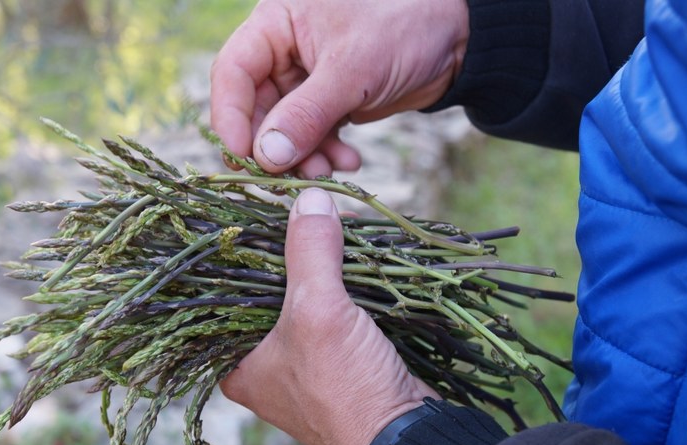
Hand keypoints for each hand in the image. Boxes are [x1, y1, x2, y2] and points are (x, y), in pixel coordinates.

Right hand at [210, 0, 468, 177]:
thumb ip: (306, 114)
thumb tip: (266, 157)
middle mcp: (283, 51)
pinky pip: (313, 136)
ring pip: (284, 129)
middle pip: (256, 108)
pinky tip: (350, 161)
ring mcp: (305, 79)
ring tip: (328, 172)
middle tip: (287, 178)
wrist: (456, 37)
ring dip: (303, 157)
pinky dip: (326, 153)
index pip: (233, 73)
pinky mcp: (328, 102)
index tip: (242, 158)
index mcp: (276, 23)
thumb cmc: (403, 28)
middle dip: (274, 146)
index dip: (230, 117)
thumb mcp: (352, 69)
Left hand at [220, 188, 438, 444]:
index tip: (262, 209)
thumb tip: (309, 196)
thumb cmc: (345, 389)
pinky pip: (336, 309)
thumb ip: (309, 252)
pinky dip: (347, 282)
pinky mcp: (341, 359)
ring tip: (333, 221)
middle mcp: (264, 363)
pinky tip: (356, 250)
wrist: (408, 440)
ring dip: (324, 263)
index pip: (227, 291)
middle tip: (306, 210)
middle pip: (271, 290)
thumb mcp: (319, 314)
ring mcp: (305, 362)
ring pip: (307, 297)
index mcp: (237, 363)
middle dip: (292, 251)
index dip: (246, 247)